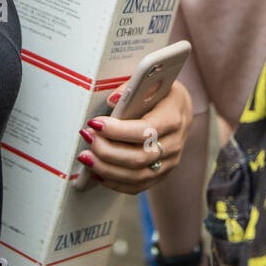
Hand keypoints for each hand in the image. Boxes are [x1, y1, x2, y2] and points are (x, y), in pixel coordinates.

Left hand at [76, 80, 191, 193]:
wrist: (180, 109)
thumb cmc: (162, 91)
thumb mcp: (152, 79)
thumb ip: (131, 87)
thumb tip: (113, 100)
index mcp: (174, 116)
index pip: (146, 130)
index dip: (118, 130)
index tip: (94, 123)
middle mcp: (175, 143)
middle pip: (140, 157)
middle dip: (107, 151)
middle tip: (87, 138)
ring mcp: (170, 161)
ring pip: (137, 176)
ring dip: (107, 169)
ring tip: (85, 157)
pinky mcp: (161, 173)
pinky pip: (138, 186)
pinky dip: (115, 182)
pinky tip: (97, 172)